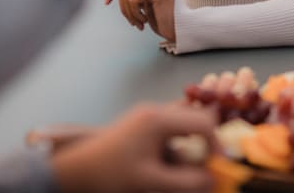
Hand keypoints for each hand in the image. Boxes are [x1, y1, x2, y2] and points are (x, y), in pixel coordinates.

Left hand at [51, 103, 216, 192]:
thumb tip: (215, 180)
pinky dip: (178, 145)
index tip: (217, 167)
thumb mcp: (151, 181)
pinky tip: (171, 165)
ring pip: (184, 124)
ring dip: (192, 145)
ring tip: (187, 168)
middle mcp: (155, 111)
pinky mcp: (142, 125)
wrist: (76, 171)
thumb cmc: (110, 174)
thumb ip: (186, 182)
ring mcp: (148, 116)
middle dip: (205, 143)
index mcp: (158, 119)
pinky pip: (171, 129)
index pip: (203, 123)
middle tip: (206, 168)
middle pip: (195, 119)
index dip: (216, 145)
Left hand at [106, 0, 175, 40]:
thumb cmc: (161, 17)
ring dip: (129, 14)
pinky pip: (133, 0)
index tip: (107, 2)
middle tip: (133, 21)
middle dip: (123, 8)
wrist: (178, 28)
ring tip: (139, 22)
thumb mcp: (144, 0)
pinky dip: (135, 14)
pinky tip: (145, 21)